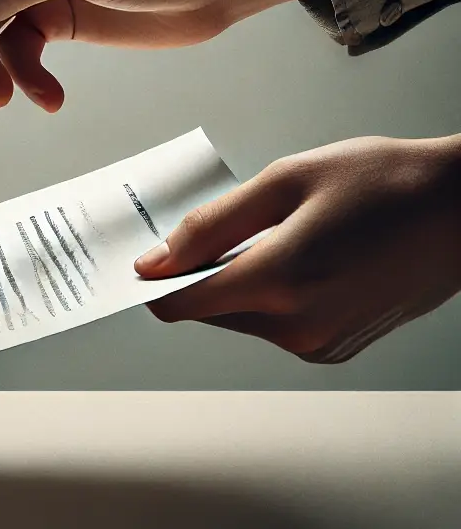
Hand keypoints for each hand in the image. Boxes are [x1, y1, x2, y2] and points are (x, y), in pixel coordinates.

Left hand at [134, 135, 460, 361]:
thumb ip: (212, 224)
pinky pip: (276, 324)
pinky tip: (298, 254)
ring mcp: (320, 343)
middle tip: (218, 226)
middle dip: (198, 273)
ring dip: (236, 281)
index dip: (155, 280)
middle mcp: (297, 327)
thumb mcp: (285, 181)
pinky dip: (269, 294)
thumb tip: (156, 261)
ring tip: (272, 232)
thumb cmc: (381, 182)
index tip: (147, 255)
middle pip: (208, 310)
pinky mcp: (336, 346)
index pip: (180, 303)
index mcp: (279, 282)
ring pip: (241, 317)